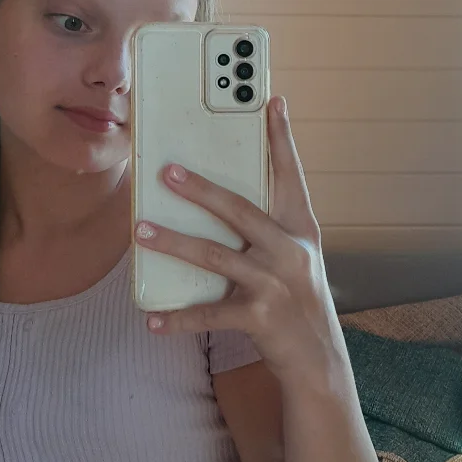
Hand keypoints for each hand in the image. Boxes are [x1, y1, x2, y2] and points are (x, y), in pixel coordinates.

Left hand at [133, 95, 344, 385]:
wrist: (319, 359)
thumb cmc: (298, 300)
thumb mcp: (295, 258)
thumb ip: (267, 230)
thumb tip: (216, 200)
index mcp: (301, 229)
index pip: (291, 174)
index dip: (281, 138)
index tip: (271, 101)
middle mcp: (291, 250)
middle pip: (240, 209)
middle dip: (201, 189)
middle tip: (166, 171)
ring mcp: (275, 284)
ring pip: (215, 256)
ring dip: (174, 242)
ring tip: (141, 231)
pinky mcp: (260, 317)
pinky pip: (209, 313)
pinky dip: (178, 319)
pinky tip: (152, 319)